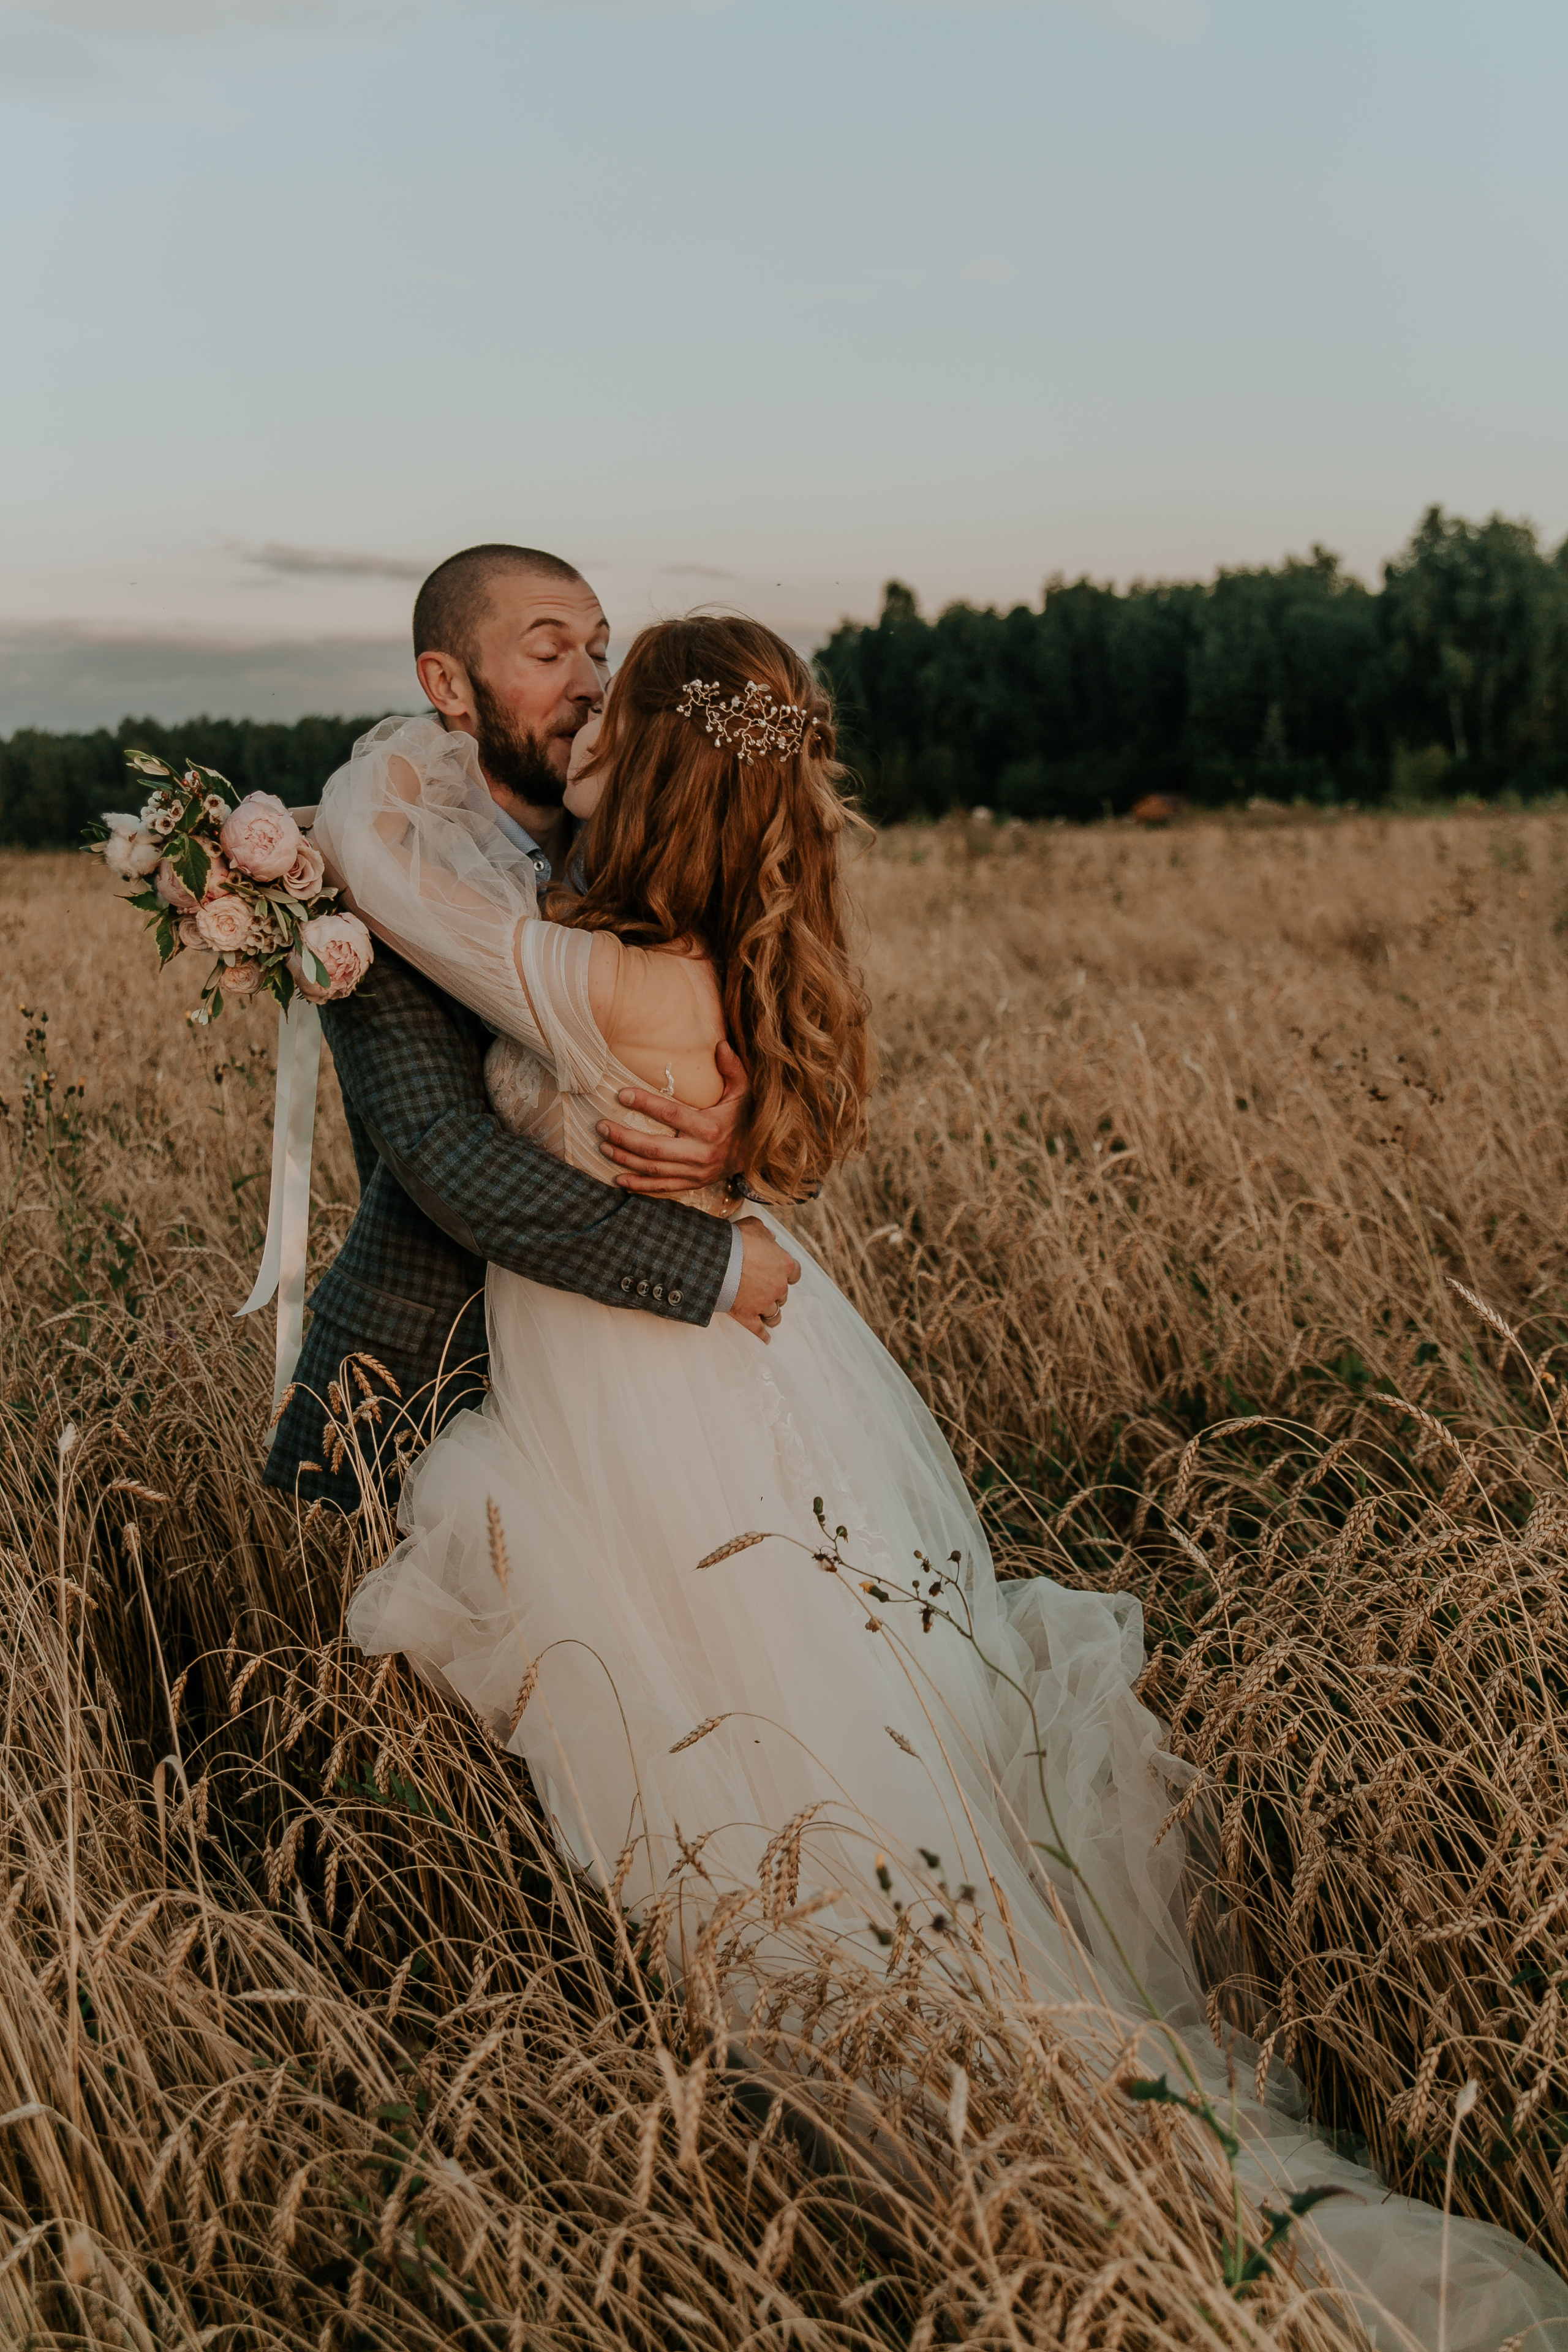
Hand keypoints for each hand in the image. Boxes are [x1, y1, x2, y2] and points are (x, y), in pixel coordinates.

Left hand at [595, 1041, 747, 1195]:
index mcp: (710, 1127)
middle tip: (602, 1126)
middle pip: (654, 1147)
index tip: (622, 1094)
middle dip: (624, 1138)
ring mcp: (695, 1172)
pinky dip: (639, 1185)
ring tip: (604, 1146)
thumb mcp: (744, 1091)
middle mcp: (701, 1153)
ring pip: (653, 1168)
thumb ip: (732, 1069)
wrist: (757, 1155)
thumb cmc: (744, 1118)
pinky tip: (619, 1180)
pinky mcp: (692, 1184)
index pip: (671, 1114)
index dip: (645, 1104)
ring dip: (625, 1159)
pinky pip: (662, 1187)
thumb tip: (721, 1044)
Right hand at [728, 1216, 801, 1342]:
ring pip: (775, 1315)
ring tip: (766, 1316)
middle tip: (765, 1292)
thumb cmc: (736, 1240)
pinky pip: (759, 1331)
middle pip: (783, 1296)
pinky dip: (763, 1336)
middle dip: (775, 1294)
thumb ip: (766, 1234)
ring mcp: (764, 1303)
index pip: (795, 1273)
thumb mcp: (755, 1227)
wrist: (718, 1259)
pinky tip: (766, 1340)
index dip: (787, 1275)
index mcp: (785, 1265)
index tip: (782, 1275)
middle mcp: (779, 1286)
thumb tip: (770, 1238)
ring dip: (771, 1315)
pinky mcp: (749, 1316)